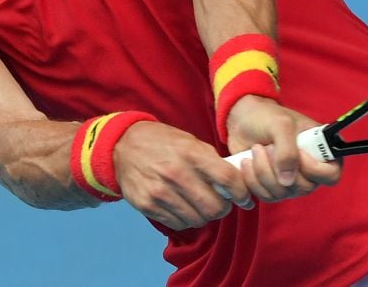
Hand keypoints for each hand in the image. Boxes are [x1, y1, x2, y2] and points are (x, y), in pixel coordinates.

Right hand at [111, 120, 253, 230]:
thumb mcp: (190, 142)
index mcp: (191, 153)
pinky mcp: (147, 205)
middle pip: (214, 207)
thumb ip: (212, 161)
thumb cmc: (163, 142)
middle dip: (223, 209)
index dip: (241, 192)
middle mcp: (176, 173)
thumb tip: (235, 183)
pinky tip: (183, 207)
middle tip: (221, 204)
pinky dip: (186, 219)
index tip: (244, 198)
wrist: (123, 145)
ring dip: (204, 216)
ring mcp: (160, 191)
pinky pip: (178, 223)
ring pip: (197, 219)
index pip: (227, 179)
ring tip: (200, 205)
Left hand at [225, 95, 341, 201]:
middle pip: (304, 187)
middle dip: (279, 167)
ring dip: (262, 171)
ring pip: (282, 193)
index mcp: (321, 151)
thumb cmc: (267, 117)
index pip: (331, 175)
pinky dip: (252, 180)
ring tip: (256, 149)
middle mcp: (309, 171)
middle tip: (267, 146)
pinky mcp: (272, 188)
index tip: (297, 153)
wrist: (243, 121)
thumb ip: (288, 151)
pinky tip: (247, 162)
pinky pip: (266, 196)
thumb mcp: (281, 125)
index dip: (314, 169)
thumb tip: (287, 180)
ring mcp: (291, 182)